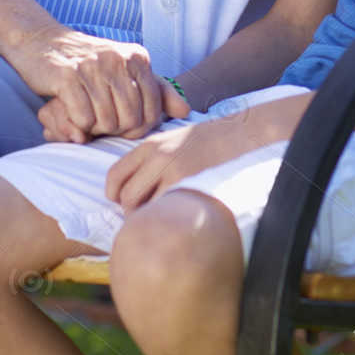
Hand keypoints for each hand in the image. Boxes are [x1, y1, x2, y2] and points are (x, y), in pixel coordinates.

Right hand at [20, 30, 189, 141]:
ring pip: (107, 122)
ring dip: (95, 128)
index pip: (152, 111)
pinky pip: (83, 118)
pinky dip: (78, 124)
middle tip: (101, 123)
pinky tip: (73, 111)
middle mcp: (118, 59)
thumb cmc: (87, 63)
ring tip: (88, 116)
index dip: (138, 127)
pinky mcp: (67, 76)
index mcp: (137, 57)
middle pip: (130, 120)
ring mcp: (92, 66)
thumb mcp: (125, 70)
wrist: (43, 42)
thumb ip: (158, 89)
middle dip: (116, 130)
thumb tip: (186, 111)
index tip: (122, 125)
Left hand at [105, 116, 255, 210]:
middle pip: (126, 196)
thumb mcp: (173, 139)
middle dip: (132, 211)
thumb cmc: (208, 141)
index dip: (114, 194)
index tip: (122, 203)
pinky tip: (177, 219)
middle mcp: (157, 156)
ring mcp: (174, 171)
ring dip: (148, 219)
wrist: (240, 134)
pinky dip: (166, 220)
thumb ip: (151, 158)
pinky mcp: (190, 184)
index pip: (115, 175)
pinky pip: (165, 211)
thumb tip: (133, 186)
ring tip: (161, 220)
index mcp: (150, 145)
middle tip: (146, 215)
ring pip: (142, 208)